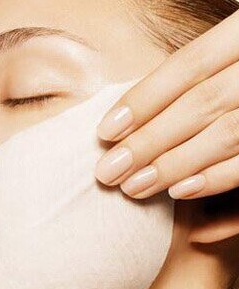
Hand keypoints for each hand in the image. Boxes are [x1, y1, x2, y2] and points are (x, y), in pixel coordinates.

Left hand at [95, 10, 238, 199]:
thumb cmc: (238, 71)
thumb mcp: (230, 54)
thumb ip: (198, 76)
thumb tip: (128, 117)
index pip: (189, 65)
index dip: (144, 99)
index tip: (104, 131)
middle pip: (201, 104)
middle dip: (148, 142)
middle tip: (108, 171)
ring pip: (227, 134)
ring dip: (174, 165)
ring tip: (133, 187)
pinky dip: (219, 178)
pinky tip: (180, 193)